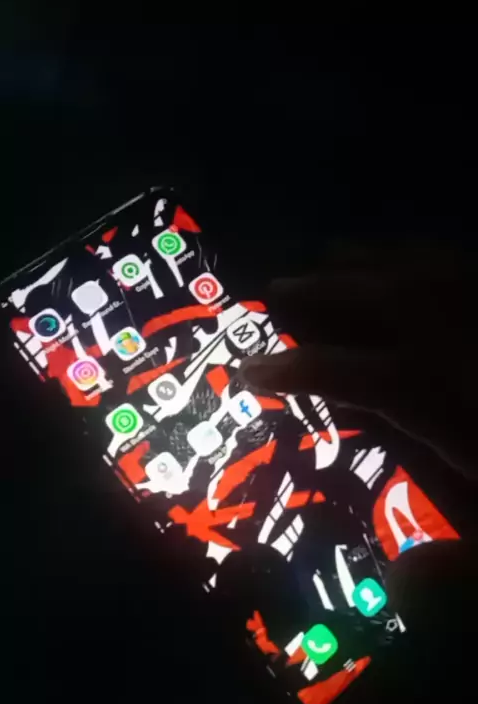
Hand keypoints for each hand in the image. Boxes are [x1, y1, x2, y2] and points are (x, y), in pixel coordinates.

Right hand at [239, 242, 476, 477]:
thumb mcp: (451, 451)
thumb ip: (392, 426)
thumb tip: (341, 406)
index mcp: (414, 380)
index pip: (330, 370)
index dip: (284, 371)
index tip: (248, 372)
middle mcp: (427, 321)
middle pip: (349, 293)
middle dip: (305, 292)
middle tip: (276, 292)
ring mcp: (456, 289)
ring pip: (383, 260)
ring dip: (344, 266)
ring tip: (322, 269)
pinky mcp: (475, 275)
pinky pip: (422, 251)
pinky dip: (390, 255)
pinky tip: (384, 262)